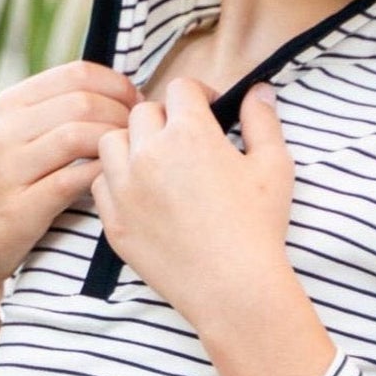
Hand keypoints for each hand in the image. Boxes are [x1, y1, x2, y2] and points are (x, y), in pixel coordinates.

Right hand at [0, 59, 139, 297]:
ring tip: (132, 157)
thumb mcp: (13, 139)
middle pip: (83, 101)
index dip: (118, 86)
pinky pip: (73, 180)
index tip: (135, 106)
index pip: (77, 74)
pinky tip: (114, 182)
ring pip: (78, 135)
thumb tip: (115, 93)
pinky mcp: (20, 208)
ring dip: (116, 143)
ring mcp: (9, 168)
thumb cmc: (1, 188)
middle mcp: (5, 130)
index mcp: (9, 105)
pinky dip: (102, 176)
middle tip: (142, 135)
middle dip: (123, 114)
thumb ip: (52, 114)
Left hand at [91, 79, 295, 325]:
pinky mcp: (113, 219)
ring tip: (157, 163)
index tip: (210, 113)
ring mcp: (125, 187)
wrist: (233, 287)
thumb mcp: (274, 166)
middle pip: (144, 112)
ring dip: (133, 144)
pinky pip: (101, 182)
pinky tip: (142, 193)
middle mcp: (149, 153)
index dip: (199, 95)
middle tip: (186, 142)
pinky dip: (117, 180)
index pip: (181, 88)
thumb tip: (258, 90)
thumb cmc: (258, 226)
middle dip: (166, 119)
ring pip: (112, 142)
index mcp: (190, 132)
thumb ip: (263, 120)